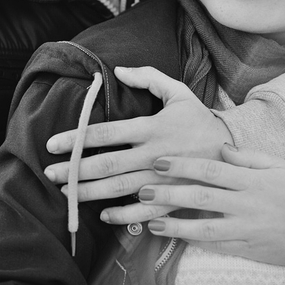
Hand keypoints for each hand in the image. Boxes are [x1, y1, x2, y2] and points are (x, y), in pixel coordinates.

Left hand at [45, 66, 232, 210]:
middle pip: (106, 163)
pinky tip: (102, 215)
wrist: (234, 153)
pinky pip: (143, 211)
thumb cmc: (200, 120)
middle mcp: (153, 154)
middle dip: (75, 169)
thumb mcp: (179, 92)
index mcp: (152, 127)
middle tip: (49, 172)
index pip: (106, 132)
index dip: (76, 138)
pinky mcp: (173, 198)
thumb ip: (149, 77)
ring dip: (89, 192)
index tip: (52, 144)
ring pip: (119, 188)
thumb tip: (119, 69)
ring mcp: (163, 179)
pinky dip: (122, 216)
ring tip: (64, 193)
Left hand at [138, 145, 284, 274]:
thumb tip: (220, 147)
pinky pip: (216, 247)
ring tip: (151, 222)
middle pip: (202, 198)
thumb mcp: (277, 166)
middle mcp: (247, 205)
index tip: (159, 161)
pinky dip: (194, 243)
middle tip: (144, 191)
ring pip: (205, 229)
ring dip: (175, 225)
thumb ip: (247, 156)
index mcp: (252, 180)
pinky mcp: (248, 249)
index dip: (182, 166)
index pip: (211, 170)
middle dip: (170, 194)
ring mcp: (246, 229)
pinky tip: (175, 238)